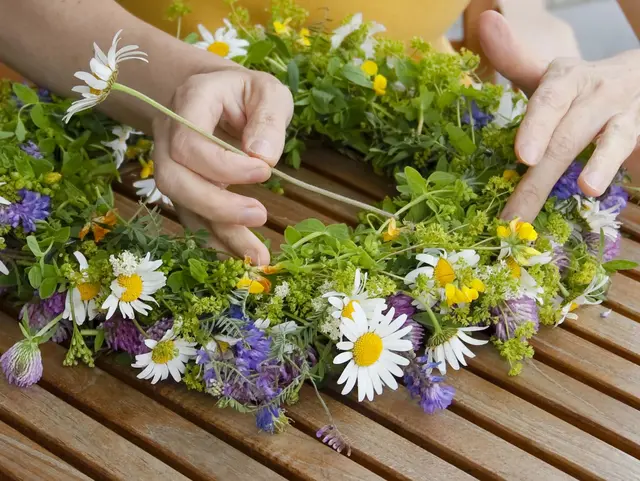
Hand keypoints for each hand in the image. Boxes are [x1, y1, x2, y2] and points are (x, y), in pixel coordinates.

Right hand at [152, 68, 292, 263]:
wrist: (216, 95)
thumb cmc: (245, 94)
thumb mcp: (267, 91)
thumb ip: (269, 118)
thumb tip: (263, 156)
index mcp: (190, 103)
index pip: (190, 142)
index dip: (224, 164)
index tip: (265, 171)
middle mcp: (170, 136)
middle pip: (175, 180)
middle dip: (217, 204)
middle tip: (261, 215)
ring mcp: (171, 165)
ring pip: (182, 206)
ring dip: (219, 235)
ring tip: (258, 257)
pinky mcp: (184, 189)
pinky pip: (192, 219)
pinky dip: (215, 242)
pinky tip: (242, 258)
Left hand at [479, 11, 639, 220]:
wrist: (637, 80)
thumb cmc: (577, 90)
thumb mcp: (546, 76)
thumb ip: (514, 58)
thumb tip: (486, 21)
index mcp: (567, 78)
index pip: (550, 99)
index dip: (537, 126)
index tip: (523, 155)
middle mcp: (598, 92)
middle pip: (569, 134)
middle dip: (543, 175)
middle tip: (519, 212)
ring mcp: (625, 113)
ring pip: (614, 139)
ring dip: (601, 164)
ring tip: (588, 187)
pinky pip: (632, 149)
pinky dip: (617, 166)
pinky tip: (603, 189)